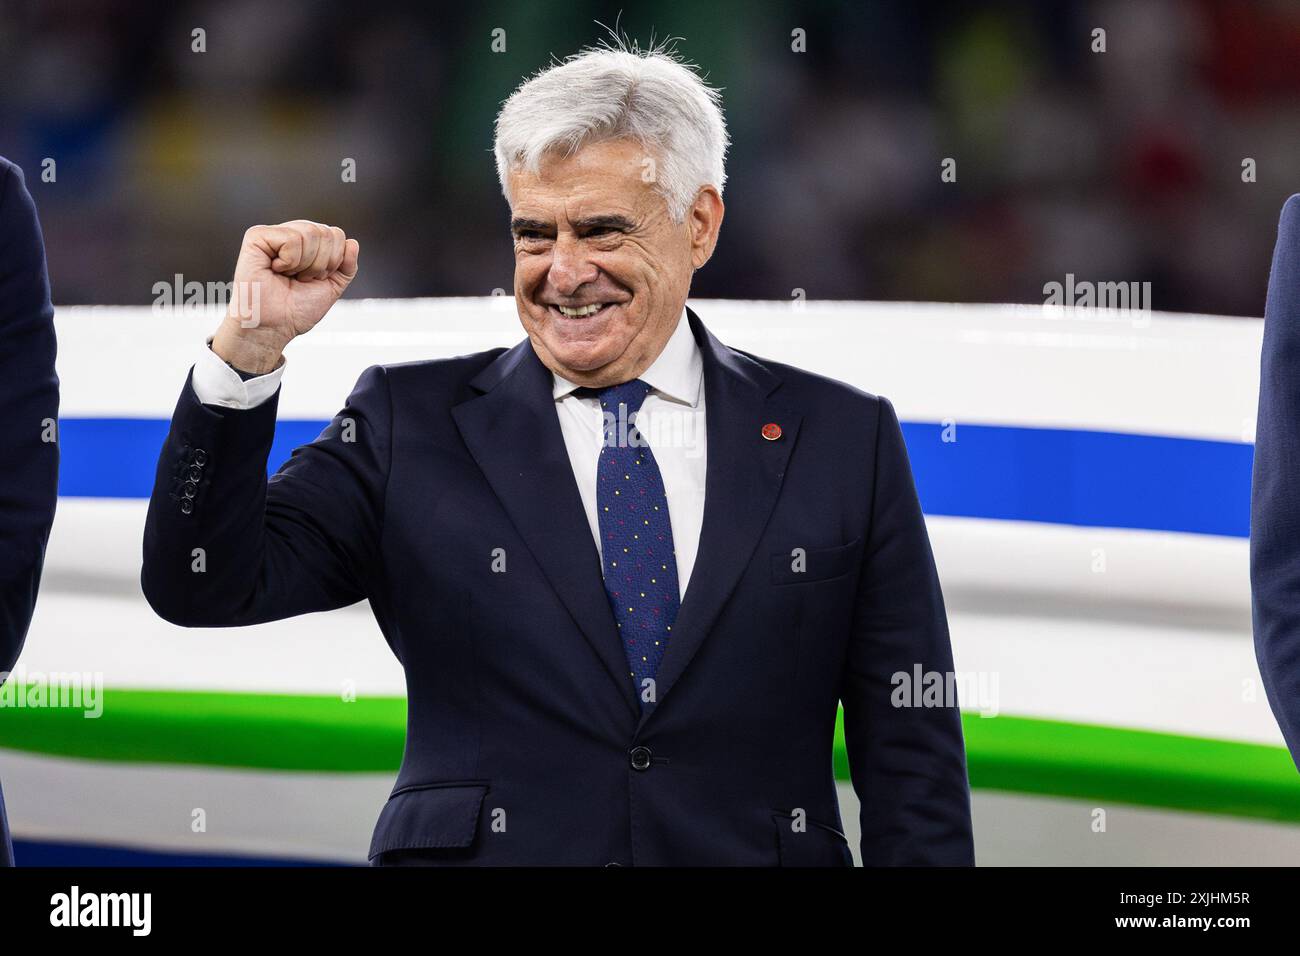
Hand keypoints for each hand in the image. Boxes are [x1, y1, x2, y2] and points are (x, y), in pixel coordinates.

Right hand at [211, 220, 359, 373]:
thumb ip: (347, 266)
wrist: (273, 326)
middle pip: (326, 232)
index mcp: (308, 244)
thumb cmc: (295, 310)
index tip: (315, 279)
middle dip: (320, 264)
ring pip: (310, 233)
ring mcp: (273, 234)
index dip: (333, 261)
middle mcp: (291, 234)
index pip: (336, 234)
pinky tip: (275, 269)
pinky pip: (291, 238)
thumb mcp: (332, 287)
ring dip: (305, 265)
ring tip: (288, 276)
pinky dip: (289, 261)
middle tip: (300, 279)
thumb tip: (352, 242)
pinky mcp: (256, 236)